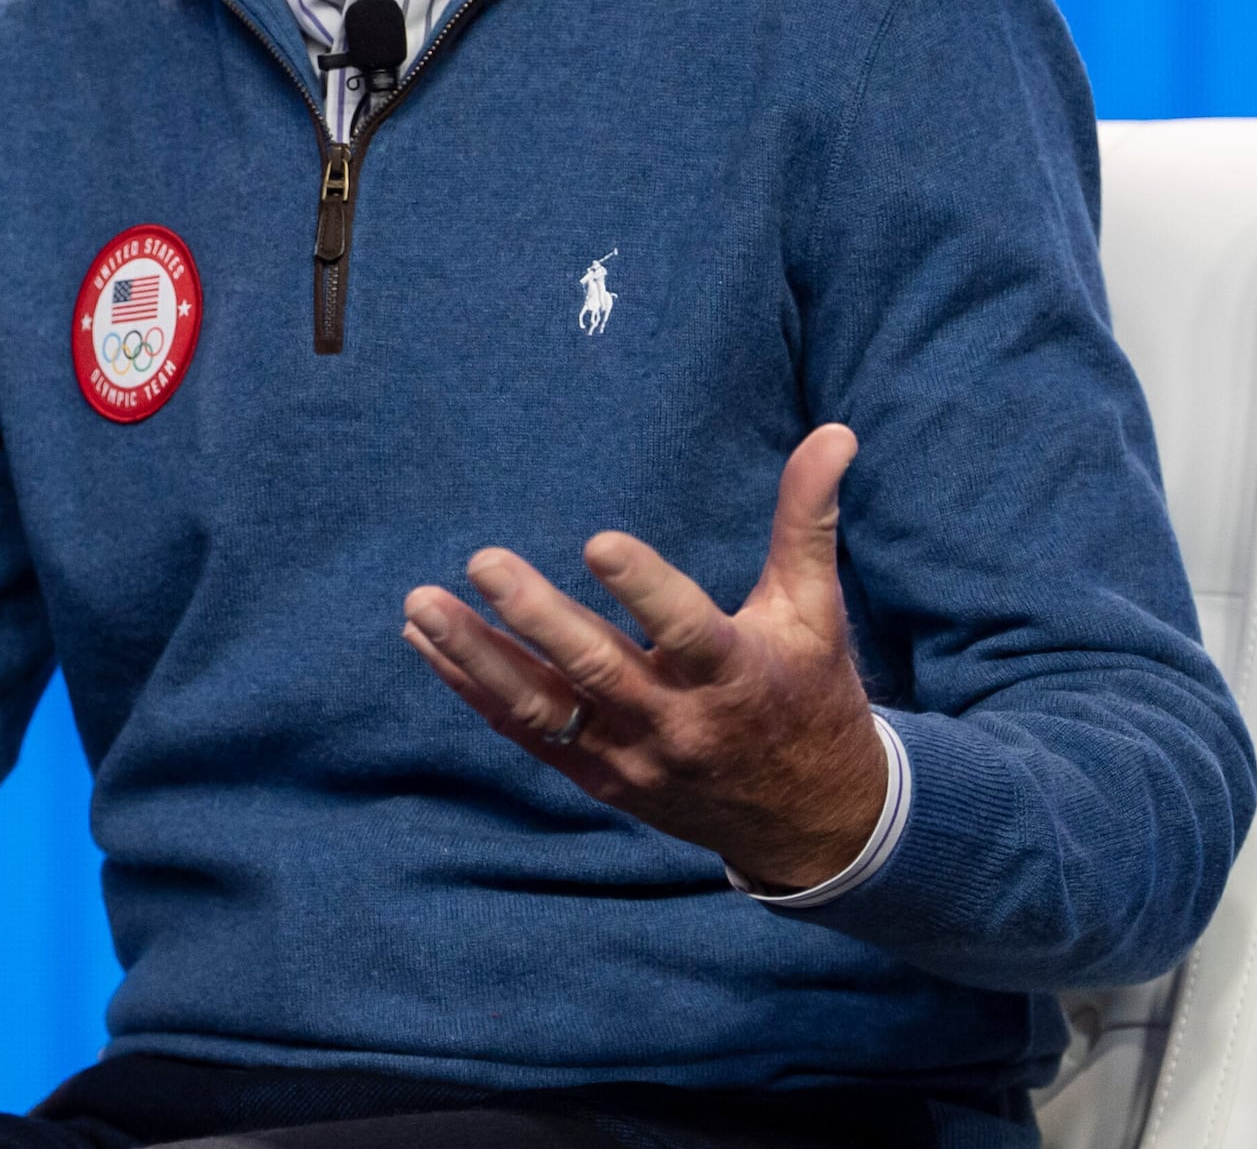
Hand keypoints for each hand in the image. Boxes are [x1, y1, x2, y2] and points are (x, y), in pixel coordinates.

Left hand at [402, 423, 892, 893]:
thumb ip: (807, 521)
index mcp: (736, 676)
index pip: (686, 630)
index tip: (599, 541)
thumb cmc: (811, 694)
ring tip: (421, 606)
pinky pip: (528, 735)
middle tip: (482, 561)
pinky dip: (475, 689)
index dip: (645, 589)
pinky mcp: (602, 779)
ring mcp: (633, 757)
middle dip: (537, 617)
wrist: (811, 822)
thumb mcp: (815, 610)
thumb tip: (834, 433)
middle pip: (598, 670)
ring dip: (478, 657)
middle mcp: (679, 723)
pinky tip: (427, 643)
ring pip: (545, 709)